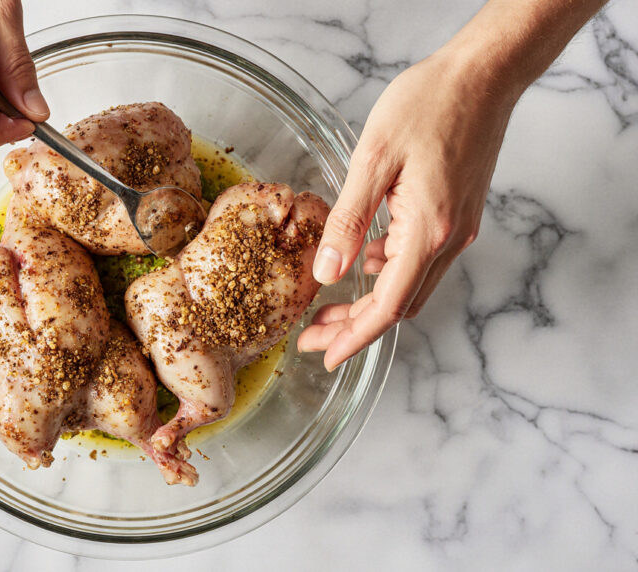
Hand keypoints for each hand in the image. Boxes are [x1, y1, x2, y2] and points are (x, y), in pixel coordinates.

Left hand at [297, 49, 517, 370]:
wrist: (482, 74)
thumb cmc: (428, 105)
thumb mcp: (372, 161)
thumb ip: (347, 221)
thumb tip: (326, 275)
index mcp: (428, 231)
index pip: (388, 306)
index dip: (354, 337)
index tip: (325, 356)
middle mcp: (449, 239)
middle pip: (399, 305)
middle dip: (355, 327)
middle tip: (312, 336)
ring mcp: (458, 229)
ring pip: (410, 286)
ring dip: (370, 303)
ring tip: (326, 305)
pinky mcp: (457, 215)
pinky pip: (419, 260)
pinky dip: (387, 271)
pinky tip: (360, 257)